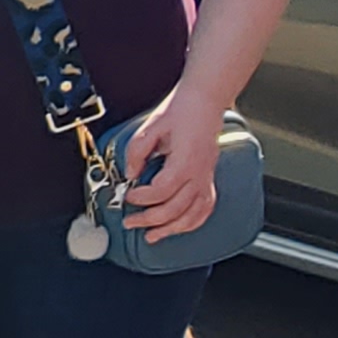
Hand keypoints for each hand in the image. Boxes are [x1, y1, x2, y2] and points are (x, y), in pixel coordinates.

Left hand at [112, 97, 225, 237]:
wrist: (205, 100)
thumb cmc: (181, 109)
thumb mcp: (151, 127)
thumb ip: (137, 152)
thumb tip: (131, 173)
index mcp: (184, 162)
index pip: (160, 191)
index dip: (141, 197)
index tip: (128, 195)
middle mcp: (198, 174)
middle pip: (174, 209)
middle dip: (149, 220)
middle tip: (130, 222)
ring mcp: (206, 178)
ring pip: (192, 215)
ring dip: (171, 229)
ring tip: (152, 236)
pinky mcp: (209, 178)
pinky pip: (205, 208)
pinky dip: (192, 222)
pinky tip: (179, 227)